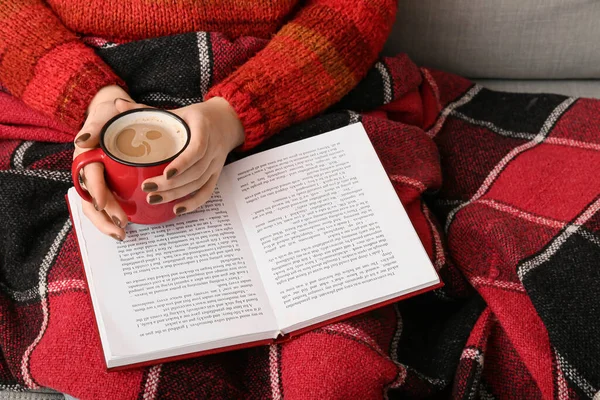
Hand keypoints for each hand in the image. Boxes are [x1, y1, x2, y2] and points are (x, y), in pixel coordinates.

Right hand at [73, 85, 134, 240]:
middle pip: (90, 197)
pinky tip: (125, 227)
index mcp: (86, 155)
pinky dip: (113, 217)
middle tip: (121, 225)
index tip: (102, 204)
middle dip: (103, 215)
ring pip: (96, 206)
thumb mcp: (106, 112)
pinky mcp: (109, 185)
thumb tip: (82, 141)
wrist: (120, 113)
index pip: (89, 176)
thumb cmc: (113, 112)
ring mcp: (98, 180)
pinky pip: (107, 204)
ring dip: (106, 222)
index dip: (96, 191)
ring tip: (122, 234)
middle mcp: (88, 170)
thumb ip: (96, 124)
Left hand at [139, 97, 243, 214]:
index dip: (183, 163)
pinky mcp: (216, 173)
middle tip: (147, 188)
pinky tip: (178, 209)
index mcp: (203, 128)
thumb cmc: (197, 116)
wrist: (226, 121)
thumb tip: (118, 105)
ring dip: (177, 194)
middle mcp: (213, 147)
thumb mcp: (176, 110)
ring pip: (198, 183)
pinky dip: (194, 202)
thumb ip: (146, 110)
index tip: (166, 173)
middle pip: (195, 171)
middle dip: (171, 184)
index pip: (197, 149)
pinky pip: (207, 191)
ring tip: (154, 199)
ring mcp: (216, 163)